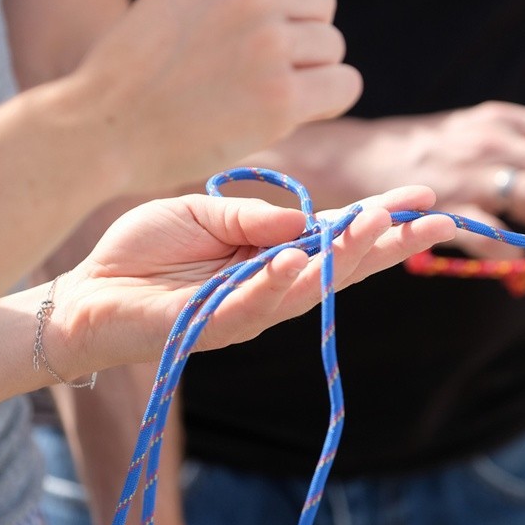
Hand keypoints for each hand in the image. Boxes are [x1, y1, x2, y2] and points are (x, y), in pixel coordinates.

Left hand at [48, 188, 455, 373]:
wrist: (87, 292)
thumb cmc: (145, 251)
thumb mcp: (202, 214)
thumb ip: (252, 219)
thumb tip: (302, 224)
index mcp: (274, 252)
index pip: (338, 236)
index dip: (380, 218)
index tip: (424, 197)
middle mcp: (273, 284)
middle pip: (343, 267)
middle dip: (390, 244)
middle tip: (436, 221)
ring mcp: (249, 310)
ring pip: (310, 288)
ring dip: (346, 258)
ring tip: (378, 226)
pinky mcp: (213, 328)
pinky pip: (253, 306)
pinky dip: (277, 284)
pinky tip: (299, 261)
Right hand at [74, 0, 363, 192]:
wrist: (103, 127)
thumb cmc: (137, 71)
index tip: (276, 22)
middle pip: (322, 3)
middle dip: (302, 34)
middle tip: (260, 69)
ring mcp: (270, 45)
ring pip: (333, 47)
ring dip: (309, 72)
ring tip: (261, 92)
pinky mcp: (282, 98)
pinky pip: (345, 85)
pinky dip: (328, 99)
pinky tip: (293, 111)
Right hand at [357, 101, 524, 257]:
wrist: (361, 159)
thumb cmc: (426, 151)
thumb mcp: (476, 129)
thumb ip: (518, 145)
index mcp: (503, 120)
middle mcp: (491, 140)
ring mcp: (469, 174)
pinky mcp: (446, 208)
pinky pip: (497, 235)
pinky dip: (516, 252)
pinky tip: (517, 259)